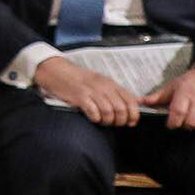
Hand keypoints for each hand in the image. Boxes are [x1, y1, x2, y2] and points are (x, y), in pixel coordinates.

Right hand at [32, 54, 147, 127]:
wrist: (57, 71)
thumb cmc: (79, 79)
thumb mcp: (101, 82)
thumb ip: (118, 93)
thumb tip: (137, 103)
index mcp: (111, 83)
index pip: (131, 101)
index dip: (133, 115)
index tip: (130, 122)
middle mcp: (103, 87)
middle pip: (121, 109)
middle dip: (119, 121)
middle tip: (114, 123)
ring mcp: (91, 91)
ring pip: (108, 112)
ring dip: (107, 121)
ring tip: (102, 121)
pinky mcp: (79, 97)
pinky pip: (93, 112)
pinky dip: (95, 118)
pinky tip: (93, 118)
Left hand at [157, 66, 194, 130]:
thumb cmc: (192, 81)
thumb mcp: (173, 85)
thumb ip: (158, 96)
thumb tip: (140, 102)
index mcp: (185, 93)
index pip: (178, 113)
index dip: (173, 122)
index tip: (171, 124)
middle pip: (191, 122)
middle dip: (185, 125)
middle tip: (184, 121)